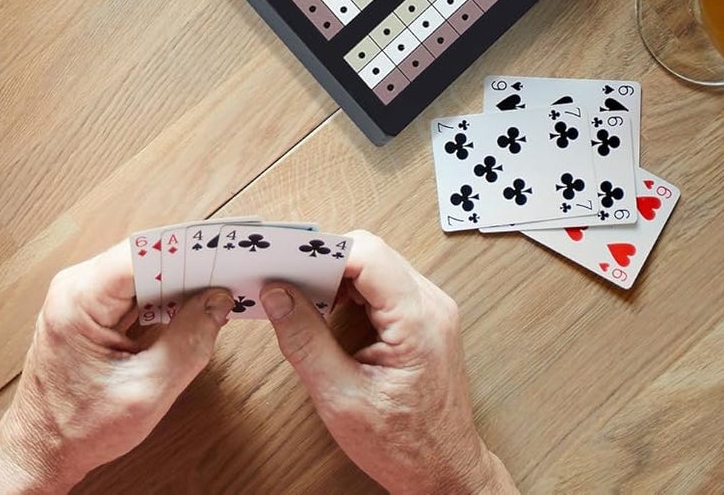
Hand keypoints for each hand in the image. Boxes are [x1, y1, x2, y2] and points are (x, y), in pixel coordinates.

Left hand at [0, 245, 231, 492]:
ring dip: (176, 285)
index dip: (183, 252)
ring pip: (140, 274)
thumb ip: (188, 343)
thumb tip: (217, 302)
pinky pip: (132, 293)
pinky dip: (161, 301)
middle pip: (142, 259)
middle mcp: (75, 287)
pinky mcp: (89, 311)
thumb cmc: (78, 429)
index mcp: (79, 299)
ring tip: (213, 294)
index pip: (141, 253)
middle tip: (226, 277)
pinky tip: (187, 313)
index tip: (219, 255)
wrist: (40, 451)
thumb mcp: (146, 392)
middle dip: (185, 268)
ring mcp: (81, 298)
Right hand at [262, 232, 512, 494]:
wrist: (446, 476)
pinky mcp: (425, 319)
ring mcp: (432, 311)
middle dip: (325, 262)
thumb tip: (277, 295)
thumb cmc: (404, 448)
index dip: (323, 251)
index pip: (368, 254)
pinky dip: (352, 289)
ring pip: (376, 264)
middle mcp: (431, 306)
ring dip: (337, 275)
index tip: (288, 261)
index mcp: (417, 322)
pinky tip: (330, 311)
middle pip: (370, 253)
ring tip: (304, 297)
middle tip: (288, 280)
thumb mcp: (341, 399)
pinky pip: (384, 283)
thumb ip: (305, 341)